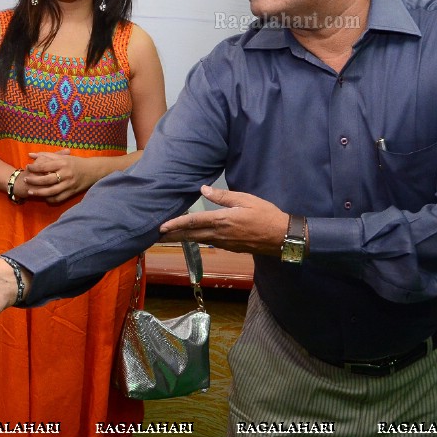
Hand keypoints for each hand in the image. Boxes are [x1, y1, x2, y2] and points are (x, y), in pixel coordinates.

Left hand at [24, 149, 96, 203]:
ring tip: (30, 192)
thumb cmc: (76, 162)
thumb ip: (46, 155)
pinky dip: (50, 199)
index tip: (27, 167)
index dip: (34, 167)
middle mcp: (66, 174)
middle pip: (46, 179)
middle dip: (34, 180)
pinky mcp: (71, 192)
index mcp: (63, 163)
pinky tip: (44, 197)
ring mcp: (69, 184)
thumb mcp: (63, 157)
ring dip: (39, 192)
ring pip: (51, 191)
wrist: (93, 171)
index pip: (45, 166)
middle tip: (26, 179)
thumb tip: (30, 155)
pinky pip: (59, 198)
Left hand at [158, 184, 288, 255]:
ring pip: (197, 240)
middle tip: (154, 236)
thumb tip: (203, 189)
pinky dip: (195, 240)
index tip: (161, 227)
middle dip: (171, 235)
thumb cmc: (266, 215)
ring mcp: (224, 243)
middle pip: (190, 235)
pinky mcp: (230, 247)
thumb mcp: (246, 200)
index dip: (175, 224)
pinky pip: (208, 242)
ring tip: (167, 236)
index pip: (193, 222)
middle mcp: (220, 234)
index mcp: (222, 221)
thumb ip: (224, 196)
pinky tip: (190, 237)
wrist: (283, 237)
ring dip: (181, 238)